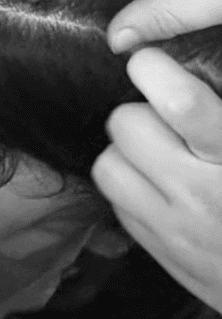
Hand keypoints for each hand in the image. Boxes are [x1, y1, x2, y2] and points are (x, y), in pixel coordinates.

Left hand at [93, 47, 221, 310]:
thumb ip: (216, 116)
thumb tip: (184, 65)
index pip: (180, 102)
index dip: (154, 69)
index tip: (153, 64)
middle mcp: (202, 197)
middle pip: (126, 124)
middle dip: (141, 113)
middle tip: (169, 122)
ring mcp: (176, 232)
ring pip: (108, 165)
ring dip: (127, 154)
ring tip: (162, 155)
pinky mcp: (161, 255)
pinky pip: (117, 205)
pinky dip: (132, 190)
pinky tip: (163, 190)